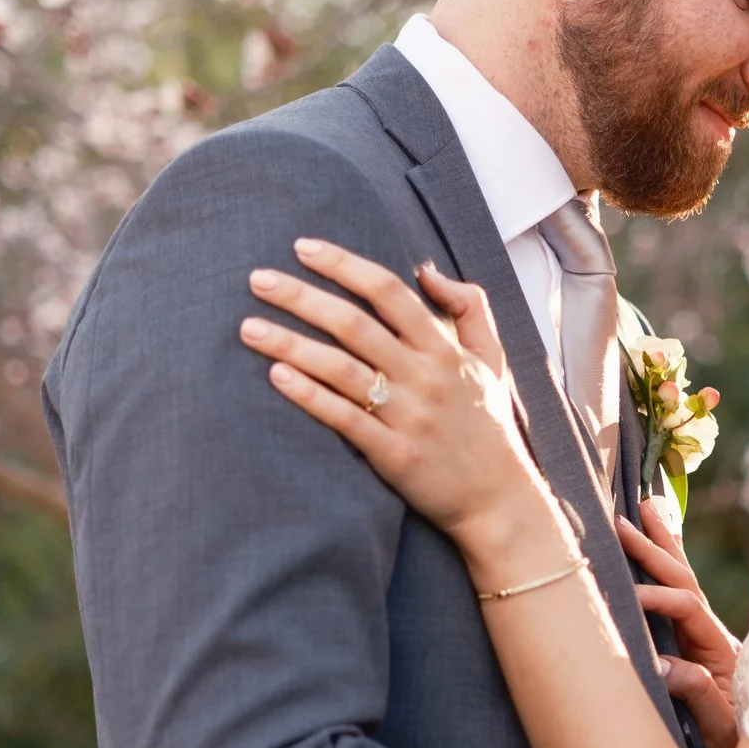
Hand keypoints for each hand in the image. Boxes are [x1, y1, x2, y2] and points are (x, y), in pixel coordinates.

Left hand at [242, 241, 558, 551]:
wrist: (500, 499)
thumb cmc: (489, 424)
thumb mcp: (493, 357)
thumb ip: (470, 306)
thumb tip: (426, 270)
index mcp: (445, 349)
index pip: (389, 292)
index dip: (344, 265)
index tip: (303, 248)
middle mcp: (425, 377)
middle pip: (354, 324)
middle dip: (301, 297)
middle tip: (257, 279)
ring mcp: (408, 417)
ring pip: (341, 370)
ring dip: (291, 345)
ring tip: (249, 328)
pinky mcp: (394, 455)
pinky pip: (344, 419)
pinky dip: (309, 396)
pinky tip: (276, 377)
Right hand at [622, 498, 739, 747]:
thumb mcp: (720, 735)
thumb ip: (697, 698)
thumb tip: (662, 666)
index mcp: (724, 655)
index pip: (687, 610)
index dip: (656, 599)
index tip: (625, 598)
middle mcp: (718, 640)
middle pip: (685, 583)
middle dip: (654, 551)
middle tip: (621, 521)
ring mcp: (710, 642)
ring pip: (684, 583)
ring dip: (662, 546)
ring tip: (643, 508)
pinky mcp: (699, 649)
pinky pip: (682, 598)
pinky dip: (670, 566)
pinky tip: (661, 539)